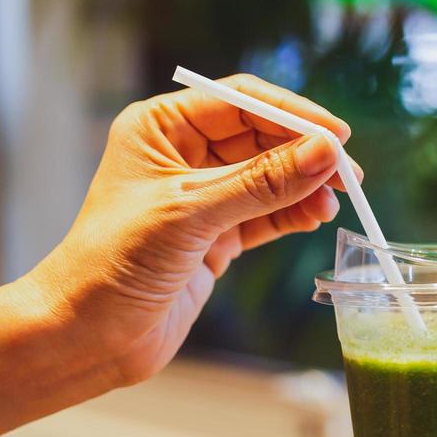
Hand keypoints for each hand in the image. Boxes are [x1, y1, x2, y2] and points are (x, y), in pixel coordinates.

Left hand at [30, 74, 356, 384]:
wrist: (87, 335)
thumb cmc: (113, 263)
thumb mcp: (191, 213)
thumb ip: (261, 183)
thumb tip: (326, 153)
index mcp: (160, 128)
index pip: (239, 101)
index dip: (291, 114)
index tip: (337, 134)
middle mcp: (180, 155)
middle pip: (260, 137)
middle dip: (304, 153)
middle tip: (349, 173)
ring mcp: (199, 198)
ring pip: (268, 178)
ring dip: (303, 186)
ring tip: (335, 200)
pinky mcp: (213, 237)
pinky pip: (265, 214)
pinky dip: (292, 214)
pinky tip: (316, 216)